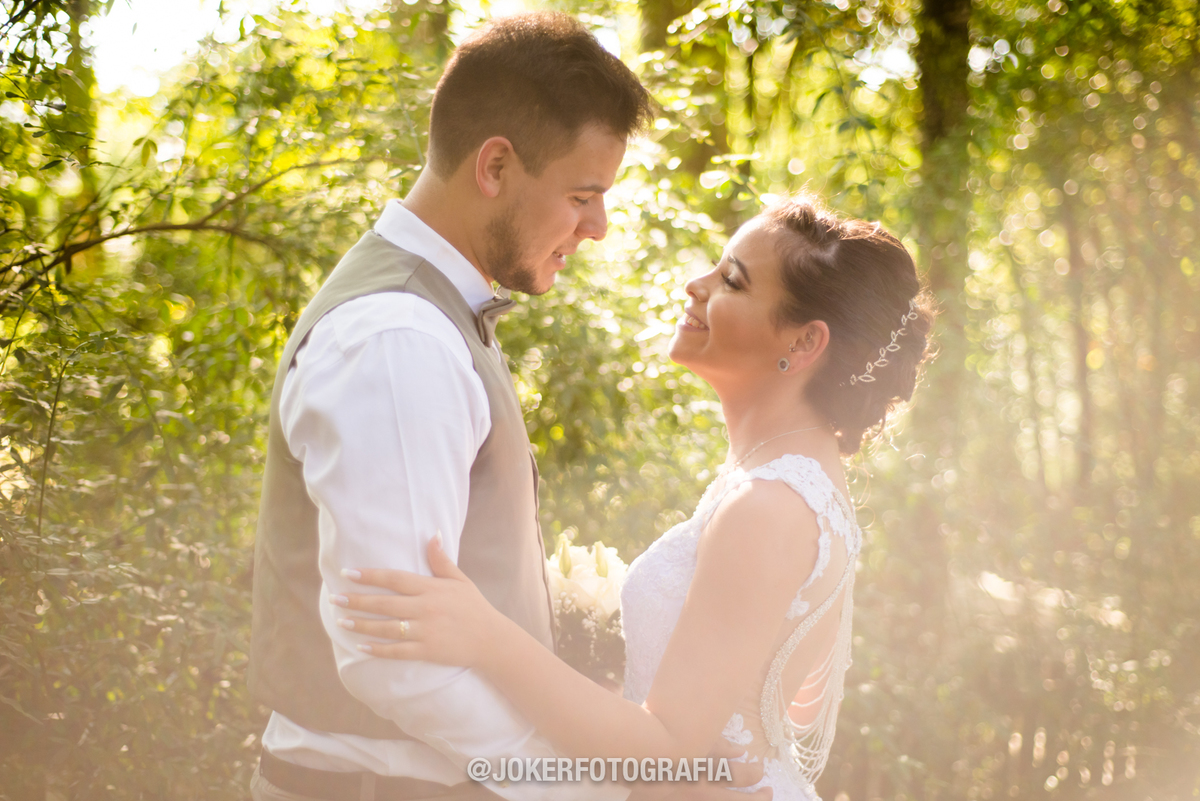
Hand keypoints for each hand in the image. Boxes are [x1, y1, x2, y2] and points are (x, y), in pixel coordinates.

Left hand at [336, 537, 504, 667]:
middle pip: (384, 603)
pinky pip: (397, 651)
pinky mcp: (427, 651)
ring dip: (361, 624)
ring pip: (386, 627)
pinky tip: (360, 647)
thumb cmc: (474, 607)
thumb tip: (432, 534)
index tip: (348, 573)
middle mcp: (425, 608)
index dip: (370, 576)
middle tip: (334, 597)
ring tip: (341, 620)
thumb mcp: (461, 580)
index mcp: (431, 588)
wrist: (492, 640)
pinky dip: (378, 650)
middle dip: (357, 600)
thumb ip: (442, 560)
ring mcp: (425, 631)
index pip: (395, 579)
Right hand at [626, 738, 770, 800]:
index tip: (759, 767)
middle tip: (767, 791)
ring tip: (753, 798)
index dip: (756, 772)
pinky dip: (719, 800)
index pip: (746, 776)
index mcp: (708, 770)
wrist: (622, 759)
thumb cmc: (656, 739)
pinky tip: (720, 797)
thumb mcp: (688, 738)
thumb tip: (740, 750)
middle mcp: (703, 792)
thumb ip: (715, 743)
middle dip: (760, 797)